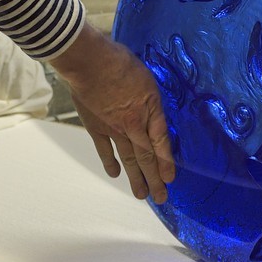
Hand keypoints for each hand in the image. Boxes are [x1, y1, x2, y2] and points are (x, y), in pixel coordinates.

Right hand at [49, 24, 174, 202]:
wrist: (90, 63)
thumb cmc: (121, 63)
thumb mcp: (148, 79)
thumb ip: (152, 99)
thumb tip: (156, 111)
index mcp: (149, 111)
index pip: (161, 142)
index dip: (166, 162)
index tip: (170, 179)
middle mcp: (133, 126)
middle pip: (146, 157)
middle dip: (154, 179)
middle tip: (160, 198)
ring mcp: (113, 129)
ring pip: (127, 159)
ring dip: (135, 178)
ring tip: (141, 195)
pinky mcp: (96, 127)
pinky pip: (105, 150)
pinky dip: (110, 163)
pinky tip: (115, 174)